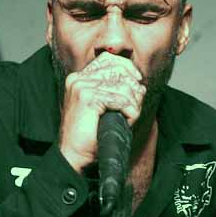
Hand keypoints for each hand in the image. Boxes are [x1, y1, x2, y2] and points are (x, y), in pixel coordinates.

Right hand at [58, 52, 144, 172]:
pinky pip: (121, 100)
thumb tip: (140, 84)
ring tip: (128, 119)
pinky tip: (126, 122)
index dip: (127, 68)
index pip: (108, 59)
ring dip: (133, 104)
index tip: (138, 82)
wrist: (75, 156)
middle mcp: (78, 79)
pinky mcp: (87, 98)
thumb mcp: (105, 108)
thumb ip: (117, 92)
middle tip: (134, 106)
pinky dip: (130, 112)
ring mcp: (81, 87)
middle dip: (133, 87)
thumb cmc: (90, 137)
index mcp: (79, 78)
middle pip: (118, 69)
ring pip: (123, 86)